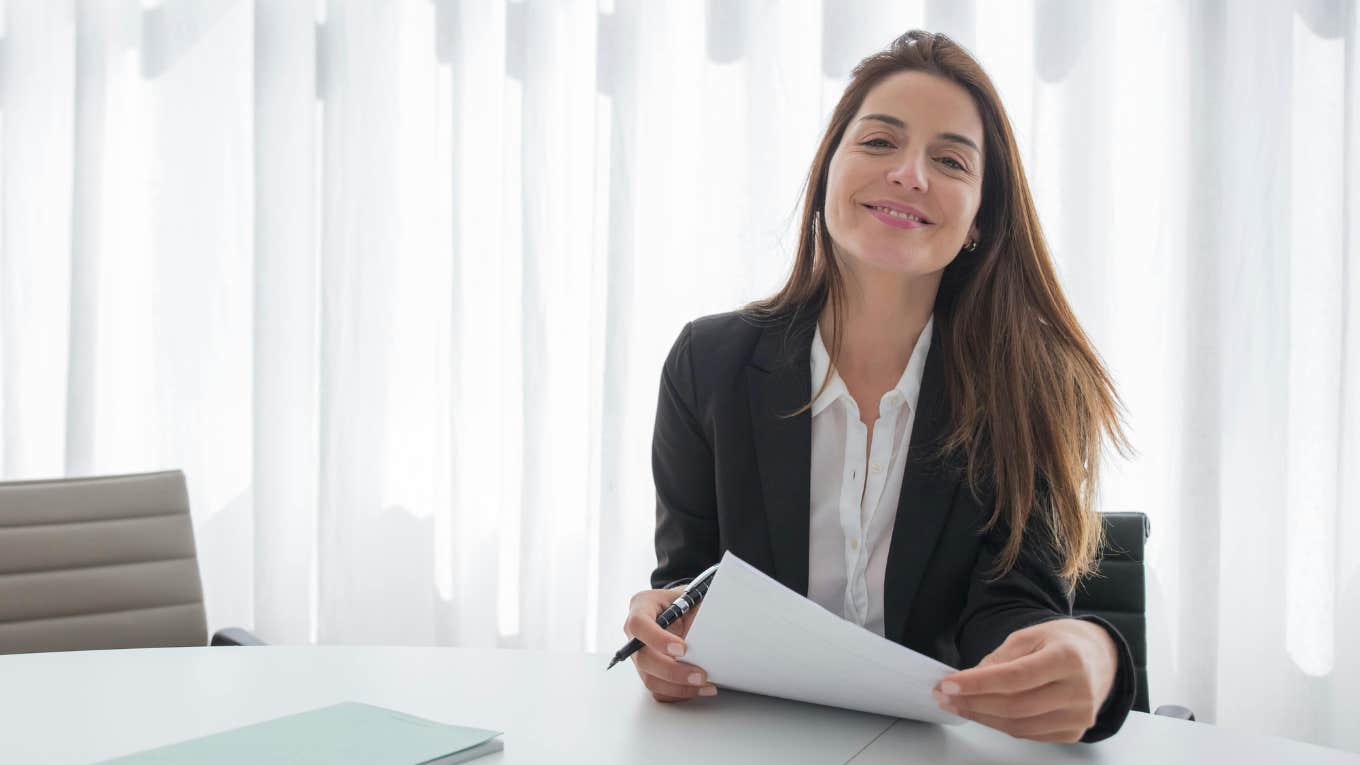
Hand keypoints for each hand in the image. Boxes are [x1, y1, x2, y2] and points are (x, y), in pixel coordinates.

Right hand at [622, 587, 716, 701]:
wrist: (684, 609)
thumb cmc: (686, 600)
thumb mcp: (692, 596)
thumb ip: (697, 611)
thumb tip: (711, 633)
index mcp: (642, 606)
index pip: (639, 624)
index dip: (657, 639)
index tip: (682, 648)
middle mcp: (635, 633)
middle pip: (643, 659)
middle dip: (672, 671)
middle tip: (699, 675)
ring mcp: (640, 655)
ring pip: (650, 679)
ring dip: (678, 687)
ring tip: (705, 685)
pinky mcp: (648, 671)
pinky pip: (659, 690)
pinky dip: (679, 693)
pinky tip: (698, 689)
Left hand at [932, 618, 1117, 742]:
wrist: (1101, 657)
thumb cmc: (1063, 642)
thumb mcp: (1031, 635)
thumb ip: (1000, 657)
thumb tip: (969, 680)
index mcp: (1068, 658)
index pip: (1015, 677)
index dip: (978, 683)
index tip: (949, 683)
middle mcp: (1078, 691)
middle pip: (1015, 705)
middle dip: (972, 702)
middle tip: (944, 695)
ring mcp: (1079, 716)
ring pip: (1018, 725)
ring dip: (981, 717)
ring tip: (956, 704)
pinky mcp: (1074, 732)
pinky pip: (1029, 734)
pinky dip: (1001, 724)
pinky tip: (983, 712)